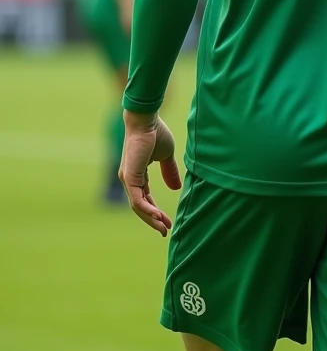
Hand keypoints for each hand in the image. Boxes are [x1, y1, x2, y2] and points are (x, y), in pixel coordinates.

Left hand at [120, 110, 181, 235]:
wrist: (147, 119)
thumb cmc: (156, 132)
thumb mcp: (166, 156)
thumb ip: (170, 171)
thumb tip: (176, 188)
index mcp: (137, 175)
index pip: (145, 199)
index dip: (156, 211)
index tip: (167, 221)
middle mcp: (130, 179)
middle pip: (140, 207)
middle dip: (153, 220)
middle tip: (165, 231)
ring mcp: (128, 179)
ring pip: (138, 207)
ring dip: (151, 219)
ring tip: (164, 227)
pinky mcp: (130, 177)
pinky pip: (137, 200)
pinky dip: (148, 209)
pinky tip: (158, 216)